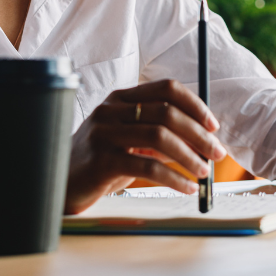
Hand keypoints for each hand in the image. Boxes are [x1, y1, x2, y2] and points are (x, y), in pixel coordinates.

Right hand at [65, 79, 226, 212]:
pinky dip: (174, 178)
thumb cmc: (101, 161)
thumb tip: (204, 141)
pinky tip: (187, 187)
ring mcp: (104, 134)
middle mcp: (111, 111)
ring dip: (189, 156)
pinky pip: (147, 166)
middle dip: (198, 133)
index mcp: (121, 99)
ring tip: (204, 172)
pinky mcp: (101, 161)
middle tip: (217, 153)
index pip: (166, 88)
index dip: (195, 105)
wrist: (59, 183)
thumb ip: (162, 135)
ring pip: (160, 137)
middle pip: (167, 112)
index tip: (213, 125)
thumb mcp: (131, 141)